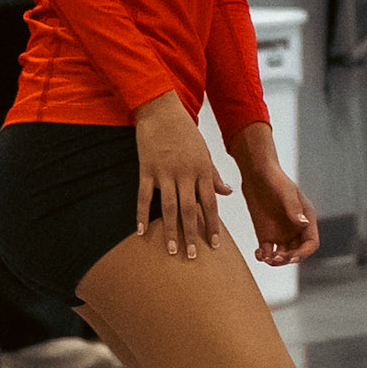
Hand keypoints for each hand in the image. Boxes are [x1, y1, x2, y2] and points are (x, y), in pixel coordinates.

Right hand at [133, 91, 229, 260]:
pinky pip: (143, 196)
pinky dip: (141, 215)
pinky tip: (140, 232)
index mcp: (202, 170)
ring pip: (169, 207)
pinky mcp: (146, 169)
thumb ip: (214, 175)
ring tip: (172, 250)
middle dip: (193, 235)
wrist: (162, 110)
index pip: (210, 204)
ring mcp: (165, 173)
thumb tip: (226, 194)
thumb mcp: (205, 152)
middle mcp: (185, 174)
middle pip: (190, 210)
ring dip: (170, 230)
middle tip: (193, 257)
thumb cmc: (186, 132)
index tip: (215, 245)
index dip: (213, 226)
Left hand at [239, 158, 319, 265]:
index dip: (304, 253)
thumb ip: (294, 208)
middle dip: (288, 259)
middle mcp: (296, 229)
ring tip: (265, 257)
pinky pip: (267, 252)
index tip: (292, 257)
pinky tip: (258, 253)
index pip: (311, 243)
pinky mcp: (266, 234)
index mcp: (306, 219)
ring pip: (283, 256)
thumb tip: (304, 224)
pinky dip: (264, 257)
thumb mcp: (286, 191)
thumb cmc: (275, 178)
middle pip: (298, 253)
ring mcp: (281, 233)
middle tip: (275, 257)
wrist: (256, 173)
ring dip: (276, 261)